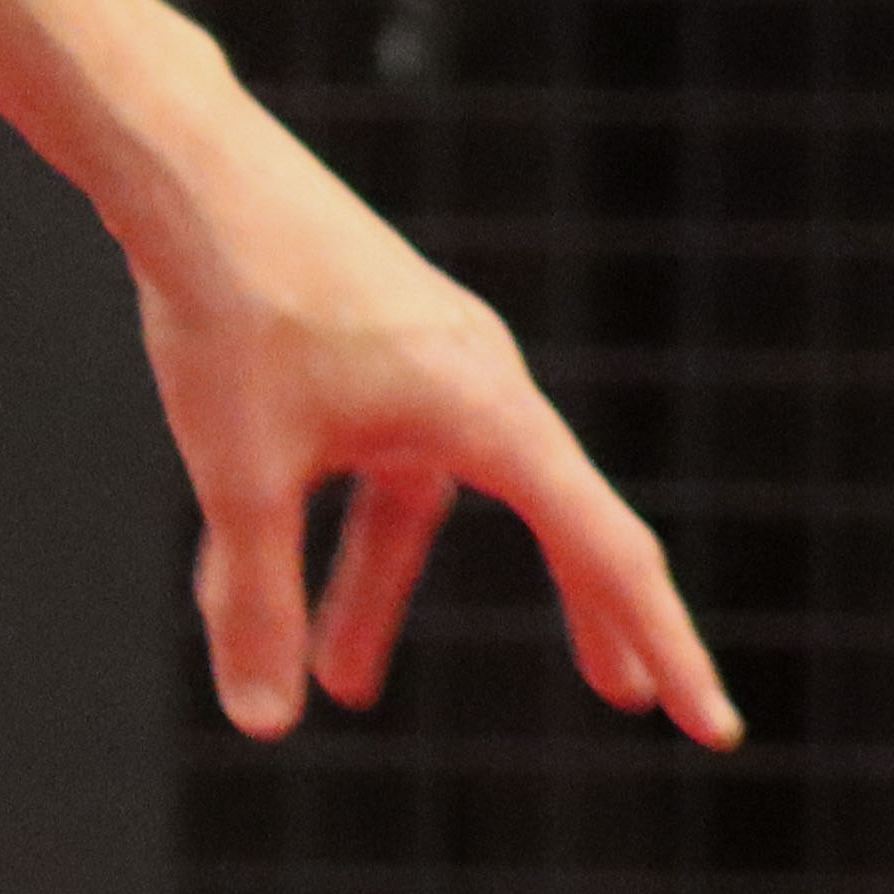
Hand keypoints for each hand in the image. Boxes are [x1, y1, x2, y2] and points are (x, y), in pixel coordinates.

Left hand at [122, 91, 744, 750]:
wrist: (182, 166)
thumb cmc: (232, 308)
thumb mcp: (243, 473)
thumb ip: (258, 600)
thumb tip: (262, 726)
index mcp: (492, 413)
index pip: (607, 551)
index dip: (664, 645)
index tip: (711, 727)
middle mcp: (480, 381)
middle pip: (551, 521)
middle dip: (578, 616)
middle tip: (623, 697)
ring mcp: (422, 357)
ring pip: (417, 500)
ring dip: (377, 589)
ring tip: (344, 687)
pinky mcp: (361, 342)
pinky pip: (362, 458)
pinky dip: (318, 524)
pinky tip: (240, 583)